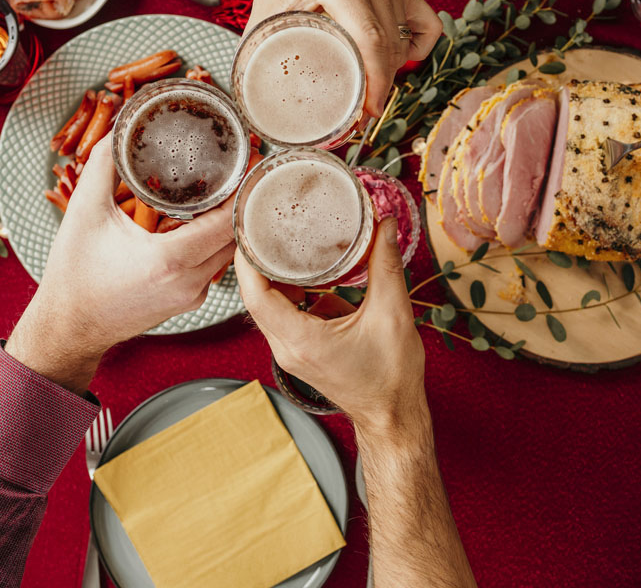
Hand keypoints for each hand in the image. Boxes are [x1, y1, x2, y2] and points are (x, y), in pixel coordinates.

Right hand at [7, 134, 236, 391]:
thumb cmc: (74, 274)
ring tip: (226, 189)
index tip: (249, 162)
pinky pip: (214, 266)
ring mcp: (193, 296)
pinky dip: (213, 243)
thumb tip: (120, 123)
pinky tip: (203, 220)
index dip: (242, 190)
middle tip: (242, 168)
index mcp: (170, 260)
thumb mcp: (84, 212)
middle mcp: (190, 282)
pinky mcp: (189, 301)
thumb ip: (102, 164)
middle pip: (235, 235)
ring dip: (228, 223)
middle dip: (240, 201)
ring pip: (228, 252)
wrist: (68, 326)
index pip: (228, 221)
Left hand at [234, 218, 426, 430]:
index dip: (247, 260)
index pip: (255, 295)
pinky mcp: (301, 351)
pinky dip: (295, 293)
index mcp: (302, 340)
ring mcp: (292, 352)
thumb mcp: (392, 313)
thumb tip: (385, 225)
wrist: (392, 415)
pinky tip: (317, 278)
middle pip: (256, 297)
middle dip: (259, 261)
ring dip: (277, 277)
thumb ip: (386, 265)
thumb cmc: (391, 377)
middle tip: (267, 227)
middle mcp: (288, 348)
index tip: (249, 230)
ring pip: (270, 306)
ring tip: (289, 245)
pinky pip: (286, 315)